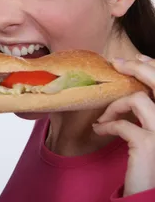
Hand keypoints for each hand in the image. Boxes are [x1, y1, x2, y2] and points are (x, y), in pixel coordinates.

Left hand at [93, 55, 154, 195]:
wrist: (150, 196)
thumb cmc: (149, 165)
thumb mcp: (153, 135)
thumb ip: (148, 114)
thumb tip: (132, 90)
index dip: (154, 68)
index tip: (137, 59)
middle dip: (138, 68)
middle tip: (119, 63)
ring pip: (138, 99)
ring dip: (115, 106)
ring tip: (104, 119)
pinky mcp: (149, 144)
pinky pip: (122, 124)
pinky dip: (107, 125)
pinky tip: (99, 130)